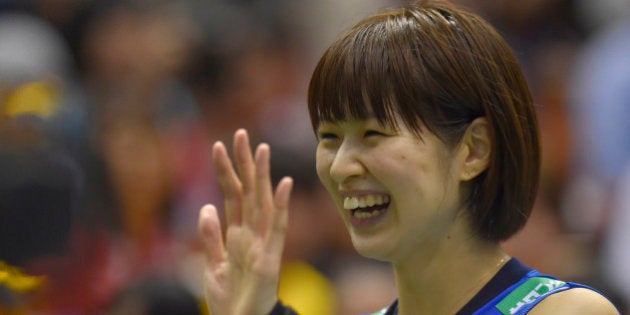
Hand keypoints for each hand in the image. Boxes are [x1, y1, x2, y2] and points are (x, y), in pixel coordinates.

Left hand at [198, 129, 292, 314]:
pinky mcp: (270, 257)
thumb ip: (210, 235)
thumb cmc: (229, 297)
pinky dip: (280, 206)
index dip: (226, 170)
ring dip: (262, 176)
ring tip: (262, 149)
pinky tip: (283, 184)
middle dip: (244, 163)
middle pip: (248, 191)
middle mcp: (251, 232)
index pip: (231, 194)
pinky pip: (277, 228)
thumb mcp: (211, 264)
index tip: (219, 145)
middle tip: (241, 133)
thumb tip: (206, 206)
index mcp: (236, 233)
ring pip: (262, 202)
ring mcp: (262, 243)